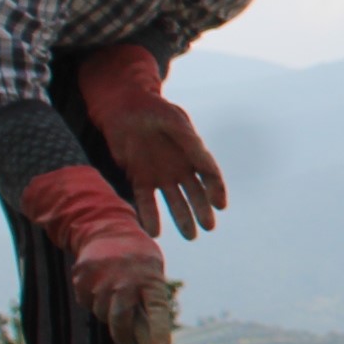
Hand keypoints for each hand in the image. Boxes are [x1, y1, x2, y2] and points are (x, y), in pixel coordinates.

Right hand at [15, 166, 166, 343]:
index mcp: (150, 281)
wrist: (108, 229)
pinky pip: (87, 303)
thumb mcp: (153, 273)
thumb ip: (150, 300)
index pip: (157, 312)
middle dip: (123, 336)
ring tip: (116, 296)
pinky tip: (100, 285)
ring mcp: (100, 281)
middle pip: (120, 321)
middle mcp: (125, 282)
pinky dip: (93, 301)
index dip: (158, 333)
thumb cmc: (138, 258)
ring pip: (102, 314)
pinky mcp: (81, 279)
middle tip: (127, 341)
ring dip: (109, 314)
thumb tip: (148, 336)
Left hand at [75, 46, 226, 238]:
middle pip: (195, 193)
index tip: (220, 205)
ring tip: (190, 235)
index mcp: (193, 152)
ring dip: (182, 218)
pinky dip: (149, 216)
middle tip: (208, 227)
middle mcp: (179, 167)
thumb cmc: (154, 110)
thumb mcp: (176, 122)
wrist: (124, 108)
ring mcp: (159, 174)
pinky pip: (145, 200)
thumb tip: (208, 166)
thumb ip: (190, 143)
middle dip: (202, 211)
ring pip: (174, 201)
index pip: (210, 176)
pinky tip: (154, 232)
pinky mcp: (138, 178)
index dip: (216, 191)